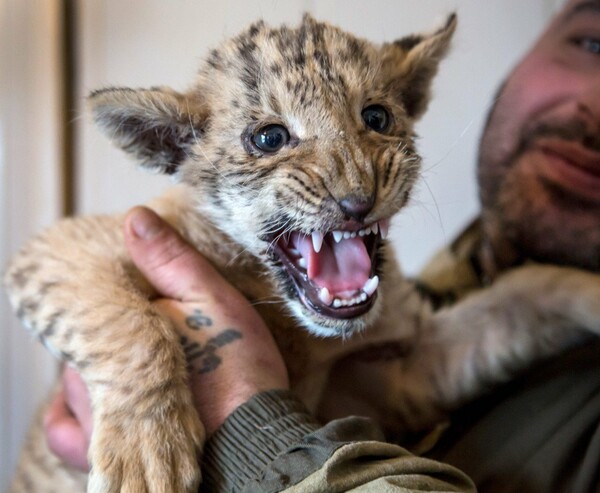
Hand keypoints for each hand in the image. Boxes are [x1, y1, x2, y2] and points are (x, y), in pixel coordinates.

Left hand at [44, 205, 287, 468]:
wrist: (254, 439)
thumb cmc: (237, 371)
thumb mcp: (212, 301)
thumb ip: (171, 260)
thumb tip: (135, 218)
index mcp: (114, 341)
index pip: (92, 311)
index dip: (116, 301)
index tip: (144, 298)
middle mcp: (92, 383)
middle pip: (87, 346)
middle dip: (111, 334)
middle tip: (148, 328)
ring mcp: (95, 423)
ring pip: (80, 381)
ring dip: (101, 369)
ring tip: (139, 361)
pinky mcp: (106, 452)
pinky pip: (68, 432)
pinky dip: (75, 416)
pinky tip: (102, 403)